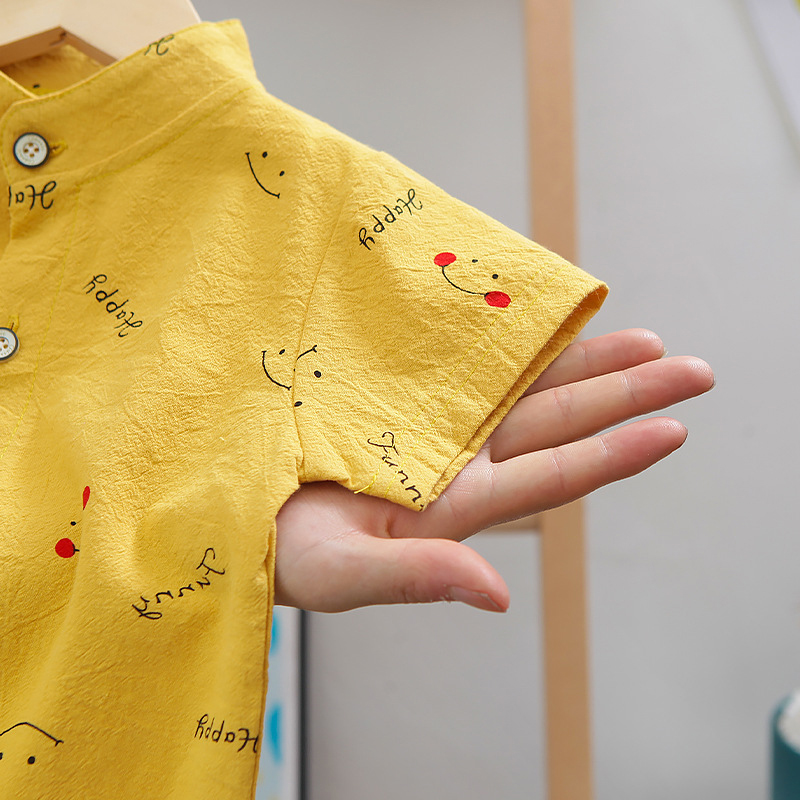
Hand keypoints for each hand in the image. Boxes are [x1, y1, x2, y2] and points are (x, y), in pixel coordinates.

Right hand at [274, 329, 713, 612]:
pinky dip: (518, 344)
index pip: (550, 477)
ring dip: (588, 368)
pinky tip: (551, 327)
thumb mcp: (339, 573)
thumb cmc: (272, 550)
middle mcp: (455, 461)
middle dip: (625, 397)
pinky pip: (474, 365)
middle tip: (694, 370)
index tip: (674, 425)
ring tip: (648, 345)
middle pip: (556, 425)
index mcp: (449, 505)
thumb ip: (417, 580)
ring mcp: (433, 424)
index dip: (612, 451)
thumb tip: (498, 596)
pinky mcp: (401, 392)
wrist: (229, 499)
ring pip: (527, 391)